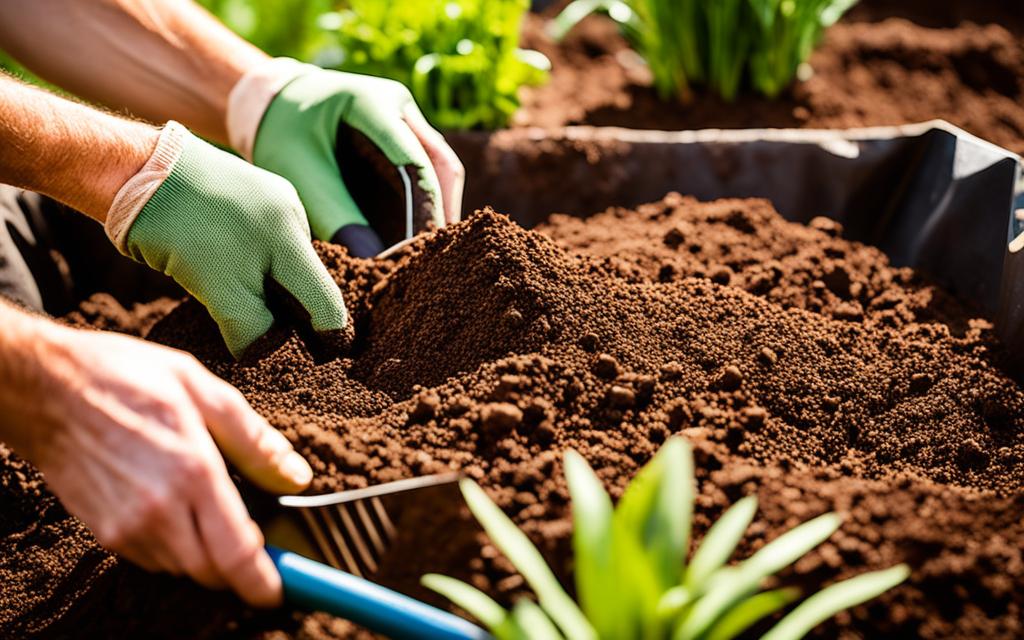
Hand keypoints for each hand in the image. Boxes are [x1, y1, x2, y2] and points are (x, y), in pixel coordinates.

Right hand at [10, 322, 311, 605]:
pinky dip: (175, 547)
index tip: (281, 589)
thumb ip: (254, 440)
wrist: (47, 389)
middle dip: (240, 566)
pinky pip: (154, 559)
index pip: (237, 553)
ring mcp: (128, 526)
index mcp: (193, 472)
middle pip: (213, 571)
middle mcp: (160, 509)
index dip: (264, 582)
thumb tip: (295, 476)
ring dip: (206, 554)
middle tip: (254, 540)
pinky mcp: (105, 533)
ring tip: (208, 511)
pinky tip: (176, 510)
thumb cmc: (124, 378)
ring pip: (183, 568)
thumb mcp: (203, 390)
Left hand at [107, 121, 347, 357]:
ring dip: (264, 288)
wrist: (132, 168)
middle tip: (261, 333)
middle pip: (305, 282)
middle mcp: (290, 214)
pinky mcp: (245, 192)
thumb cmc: (176, 227)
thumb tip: (265, 353)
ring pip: (280, 262)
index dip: (325, 336)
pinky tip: (218, 269)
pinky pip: (259, 240)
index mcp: (293, 237)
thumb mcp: (218, 289)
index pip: (327, 301)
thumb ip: (252, 327)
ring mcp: (269, 199)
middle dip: (289, 312)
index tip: (312, 359)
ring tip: (230, 299)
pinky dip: (246, 264)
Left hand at [230, 62, 464, 255]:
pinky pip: (428, 174)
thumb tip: (372, 260)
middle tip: (437, 258)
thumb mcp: (300, 176)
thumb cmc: (280, 133)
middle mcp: (400, 107)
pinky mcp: (405, 139)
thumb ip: (336, 217)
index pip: (415, 161)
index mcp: (373, 103)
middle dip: (442, 212)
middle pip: (441, 165)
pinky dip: (428, 205)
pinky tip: (421, 238)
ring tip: (432, 254)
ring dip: (440, 210)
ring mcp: (406, 121)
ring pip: (442, 170)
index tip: (422, 248)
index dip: (425, 207)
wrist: (270, 105)